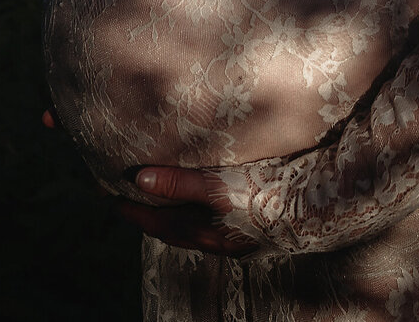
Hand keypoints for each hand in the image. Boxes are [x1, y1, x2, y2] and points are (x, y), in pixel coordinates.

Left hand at [120, 165, 257, 257]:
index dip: (132, 210)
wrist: (309, 211)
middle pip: (169, 228)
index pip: (156, 221)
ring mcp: (228, 237)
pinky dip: (189, 214)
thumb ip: (182, 183)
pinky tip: (196, 203)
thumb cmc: (265, 197)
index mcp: (202, 231)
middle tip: (124, 197)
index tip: (109, 197)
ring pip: (187, 228)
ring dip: (167, 215)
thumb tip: (141, 179)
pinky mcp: (243, 230)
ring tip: (154, 199)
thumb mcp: (220, 187)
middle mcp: (212, 239)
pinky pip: (204, 224)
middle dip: (145, 213)